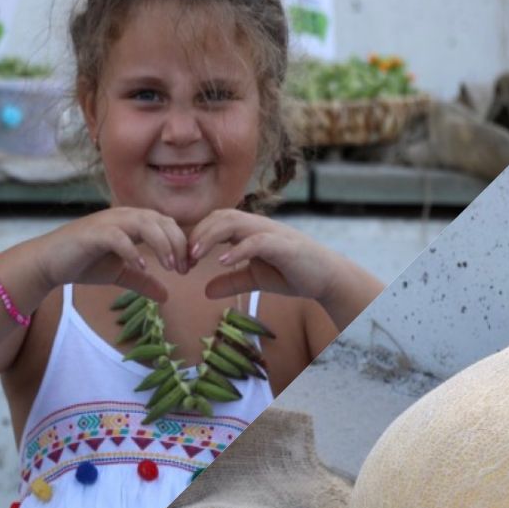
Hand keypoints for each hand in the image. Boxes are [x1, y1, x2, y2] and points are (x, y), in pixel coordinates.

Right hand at [33, 207, 190, 301]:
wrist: (49, 263)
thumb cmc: (84, 263)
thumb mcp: (120, 274)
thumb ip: (143, 281)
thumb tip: (167, 296)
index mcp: (133, 222)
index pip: (167, 225)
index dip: (182, 244)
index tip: (188, 268)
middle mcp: (123, 217)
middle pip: (162, 221)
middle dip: (178, 244)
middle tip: (184, 269)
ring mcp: (107, 223)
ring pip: (145, 224)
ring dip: (162, 244)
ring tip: (170, 267)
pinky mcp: (92, 234)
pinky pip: (118, 236)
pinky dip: (132, 250)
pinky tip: (141, 267)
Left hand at [187, 209, 339, 302]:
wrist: (326, 278)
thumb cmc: (292, 273)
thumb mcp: (256, 279)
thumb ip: (232, 281)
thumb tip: (205, 291)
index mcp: (250, 230)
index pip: (217, 221)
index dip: (197, 236)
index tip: (183, 259)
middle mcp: (258, 226)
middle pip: (221, 216)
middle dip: (198, 233)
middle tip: (183, 257)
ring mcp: (271, 233)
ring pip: (234, 222)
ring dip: (211, 237)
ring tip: (195, 255)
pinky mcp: (283, 246)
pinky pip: (256, 241)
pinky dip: (237, 250)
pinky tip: (222, 263)